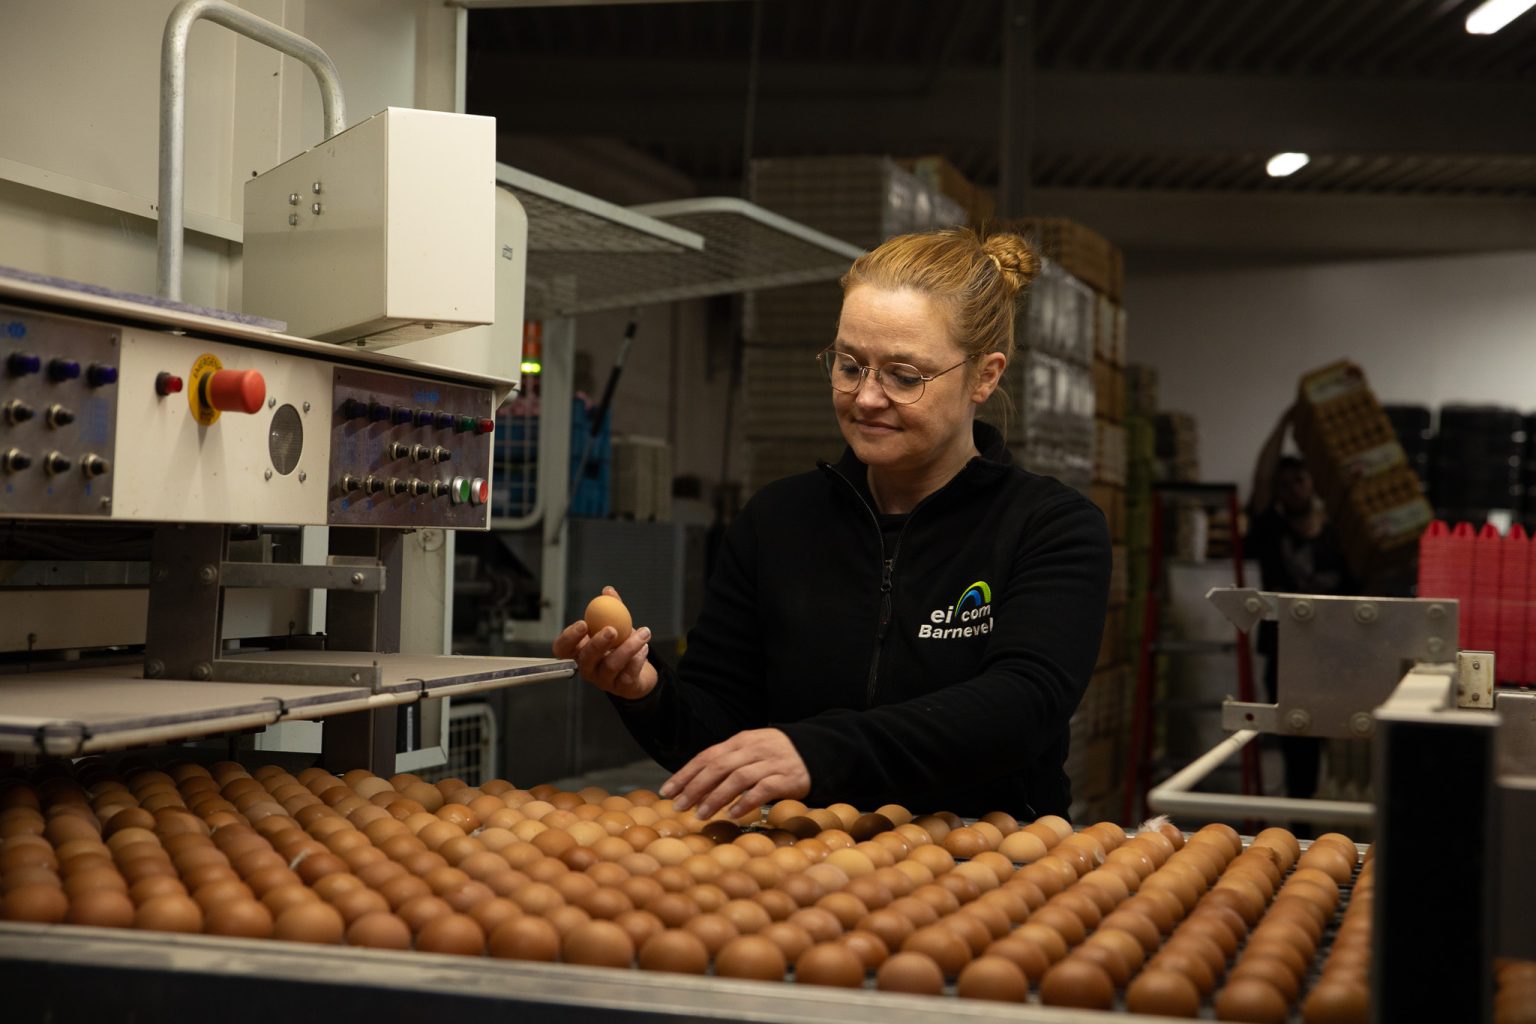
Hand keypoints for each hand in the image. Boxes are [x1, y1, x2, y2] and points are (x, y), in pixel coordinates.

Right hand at [551, 586, 656, 699]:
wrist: (640, 671)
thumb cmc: (620, 646)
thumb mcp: (616, 625)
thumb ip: (611, 608)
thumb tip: (608, 590)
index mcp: (580, 651)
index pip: (562, 649)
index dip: (569, 638)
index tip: (583, 623)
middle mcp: (588, 668)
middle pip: (585, 659)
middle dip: (597, 643)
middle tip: (612, 630)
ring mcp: (603, 680)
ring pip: (611, 665)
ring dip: (629, 646)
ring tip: (644, 632)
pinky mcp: (622, 688)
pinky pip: (628, 673)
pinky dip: (638, 658)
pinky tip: (644, 648)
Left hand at [660, 728, 810, 819]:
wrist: (818, 750)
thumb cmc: (776, 756)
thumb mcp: (750, 751)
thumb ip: (727, 762)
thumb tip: (693, 783)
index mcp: (740, 741)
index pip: (707, 756)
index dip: (685, 774)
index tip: (667, 791)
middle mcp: (753, 749)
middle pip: (718, 766)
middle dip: (695, 787)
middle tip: (679, 806)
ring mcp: (771, 762)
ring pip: (738, 778)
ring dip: (716, 797)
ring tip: (701, 814)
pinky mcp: (788, 777)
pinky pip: (764, 789)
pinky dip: (746, 801)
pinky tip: (733, 814)